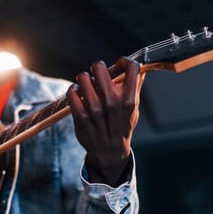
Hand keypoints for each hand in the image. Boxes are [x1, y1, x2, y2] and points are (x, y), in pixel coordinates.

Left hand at [66, 57, 142, 185]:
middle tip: (98, 75)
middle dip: (98, 67)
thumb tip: (139, 69)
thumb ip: (136, 88)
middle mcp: (112, 102)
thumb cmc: (122, 127)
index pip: (132, 68)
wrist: (109, 152)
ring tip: (87, 85)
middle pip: (100, 67)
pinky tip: (77, 94)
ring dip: (84, 79)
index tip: (120, 65)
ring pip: (83, 77)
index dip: (124, 61)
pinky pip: (72, 92)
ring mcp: (95, 109)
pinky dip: (73, 90)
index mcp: (129, 99)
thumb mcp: (134, 109)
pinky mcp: (81, 116)